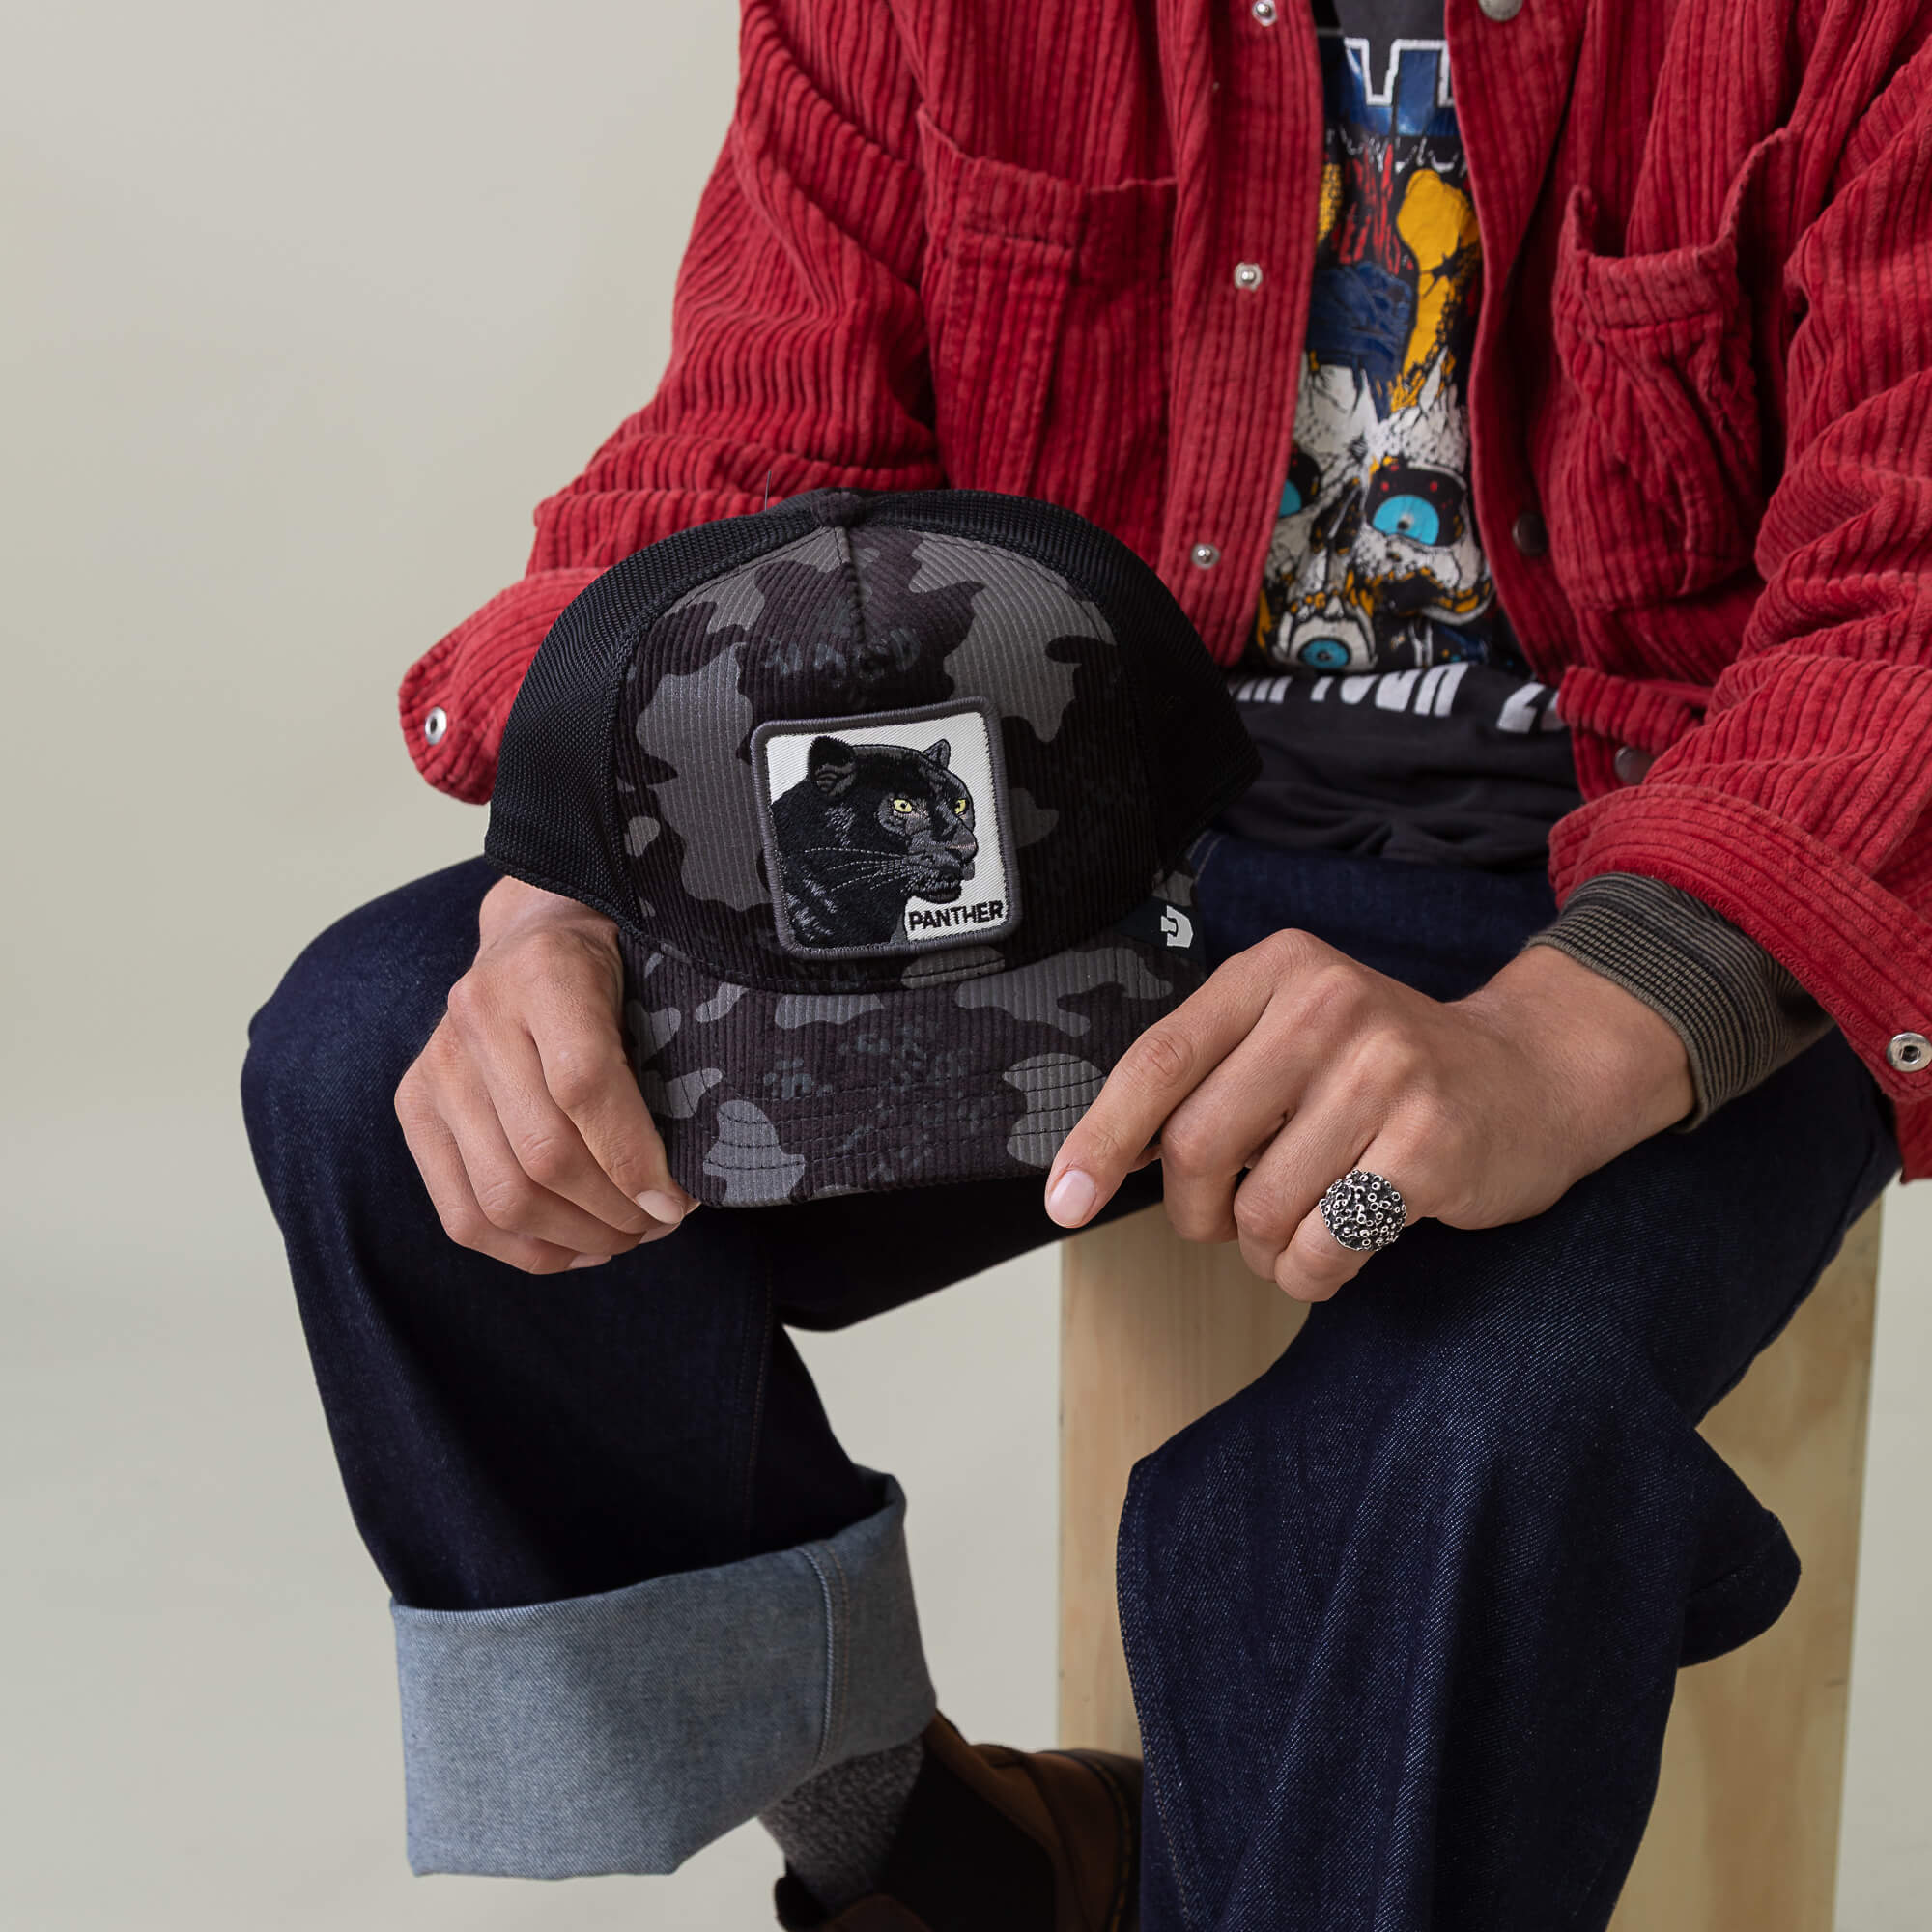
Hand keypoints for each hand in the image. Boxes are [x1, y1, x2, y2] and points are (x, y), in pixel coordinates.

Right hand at [395, 875, 698, 1271]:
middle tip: (661, 1223)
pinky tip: (580, 1247)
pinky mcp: (415, 1107)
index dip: (636, 1158)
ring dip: (578, 1237)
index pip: (585, 1084)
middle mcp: (478, 1014)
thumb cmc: (611, 968)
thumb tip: (684, 1186)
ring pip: (503, 1195)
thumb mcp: (651, 984)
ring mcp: (438, 1064)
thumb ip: (669, 1061)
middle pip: (543, 1153)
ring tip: (628, 1236)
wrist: (531, 934)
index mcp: (546, 970)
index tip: (679, 1200)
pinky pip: (463, 1214)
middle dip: (614, 1211)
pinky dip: (528, 1250)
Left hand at [1044, 932, 1692, 1300]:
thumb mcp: (1294, 1036)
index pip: (1159, 1061)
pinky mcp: (1431, 1145)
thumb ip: (1208, 1078)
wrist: (1534, 1075)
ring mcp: (1386, 1073)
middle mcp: (1328, 1007)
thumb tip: (1106, 1154)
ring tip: (1302, 1226)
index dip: (1100, 1139)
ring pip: (1260, 1211)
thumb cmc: (1391, 1070)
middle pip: (1197, 1147)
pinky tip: (1345, 1242)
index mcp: (1277, 971)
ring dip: (1264, 1250)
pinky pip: (1324, 1248)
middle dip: (1197, 1211)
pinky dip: (1315, 1272)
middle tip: (1226, 1219)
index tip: (1066, 1199)